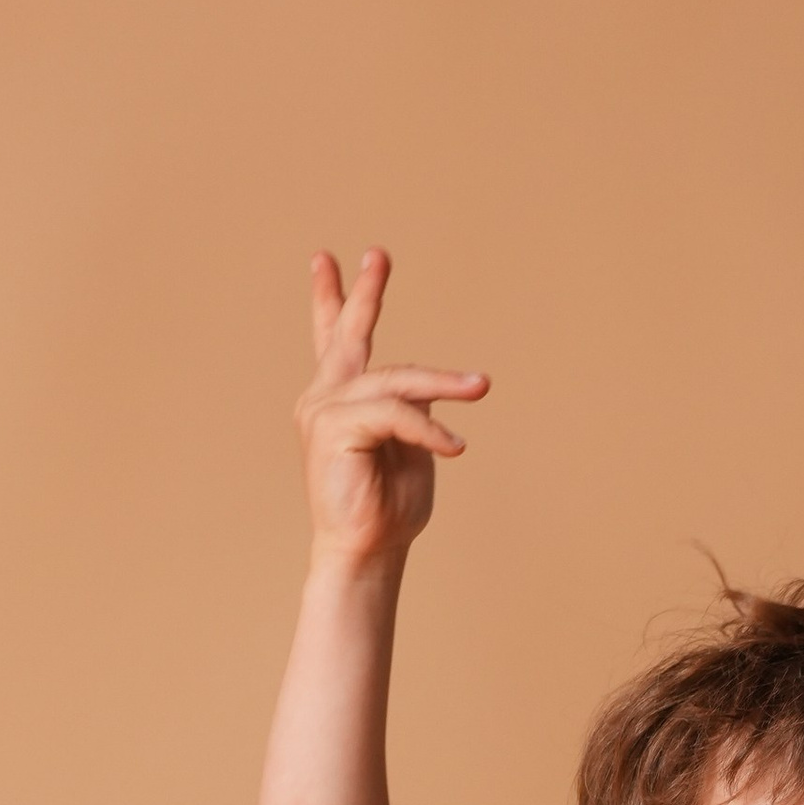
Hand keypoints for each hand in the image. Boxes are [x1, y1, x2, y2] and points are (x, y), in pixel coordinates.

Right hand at [295, 249, 488, 575]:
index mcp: (342, 400)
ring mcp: (323, 410)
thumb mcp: (411, 445)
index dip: (335, 300)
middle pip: (348, 336)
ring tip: (479, 387)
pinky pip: (395, 413)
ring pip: (395, 380)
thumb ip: (410, 409)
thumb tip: (426, 392)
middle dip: (364, 293)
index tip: (330, 261)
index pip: (337, 342)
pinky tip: (453, 448)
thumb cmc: (389, 507)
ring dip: (443, 384)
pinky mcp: (331, 426)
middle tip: (378, 254)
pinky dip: (428, 428)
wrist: (367, 550)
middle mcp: (325, 398)